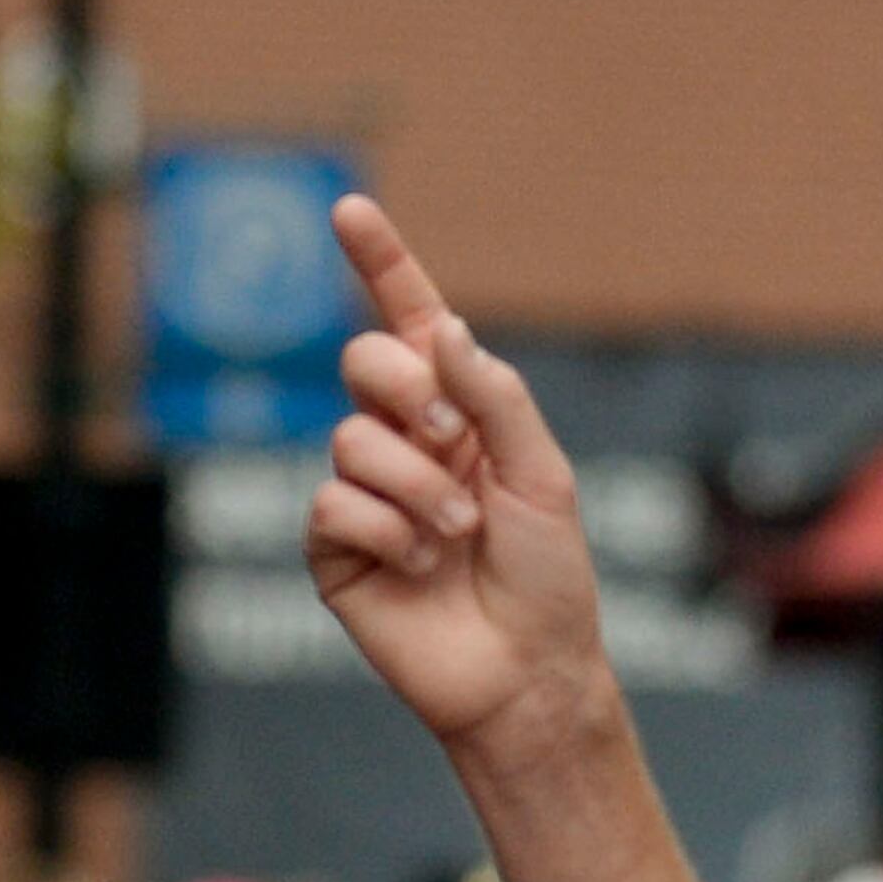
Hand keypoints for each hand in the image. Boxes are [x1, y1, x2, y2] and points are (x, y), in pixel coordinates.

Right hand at [309, 197, 616, 754]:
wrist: (529, 672)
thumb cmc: (549, 580)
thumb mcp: (543, 477)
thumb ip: (496, 397)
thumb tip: (445, 329)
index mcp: (459, 415)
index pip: (413, 323)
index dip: (382, 263)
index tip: (350, 208)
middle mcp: (404, 442)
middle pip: (365, 362)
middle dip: (409, 393)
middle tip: (455, 444)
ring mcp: (364, 492)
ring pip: (350, 440)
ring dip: (418, 489)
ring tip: (458, 538)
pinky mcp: (334, 549)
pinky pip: (333, 505)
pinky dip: (387, 533)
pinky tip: (420, 567)